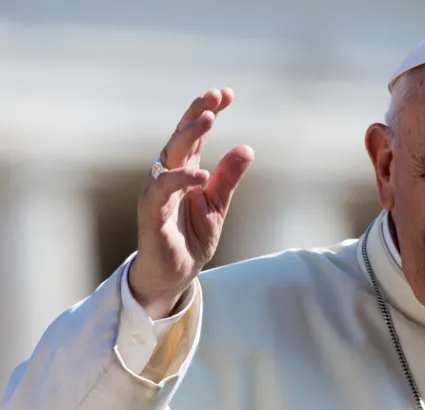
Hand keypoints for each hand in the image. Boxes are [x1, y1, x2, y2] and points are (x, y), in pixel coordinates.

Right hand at [128, 88, 253, 319]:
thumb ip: (229, 178)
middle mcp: (169, 176)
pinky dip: (180, 180)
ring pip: (169, 156)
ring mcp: (158, 193)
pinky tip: (202, 174)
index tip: (227, 94)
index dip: (208, 112)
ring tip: (209, 119)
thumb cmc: (192, 236)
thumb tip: (247, 147)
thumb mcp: (218, 205)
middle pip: (180, 137)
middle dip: (197, 113)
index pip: (196, 135)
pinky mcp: (151, 214)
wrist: (175, 273)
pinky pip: (161, 192)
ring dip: (187, 135)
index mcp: (185, 170)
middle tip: (214, 96)